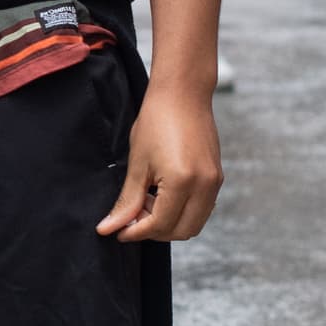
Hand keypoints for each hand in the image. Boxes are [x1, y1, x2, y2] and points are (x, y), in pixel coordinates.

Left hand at [96, 81, 221, 243]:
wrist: (183, 93)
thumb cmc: (156, 121)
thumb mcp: (137, 163)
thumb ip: (127, 201)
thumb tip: (109, 228)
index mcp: (183, 181)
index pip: (160, 225)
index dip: (136, 232)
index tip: (118, 231)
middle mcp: (205, 185)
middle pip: (181, 231)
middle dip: (154, 230)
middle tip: (132, 215)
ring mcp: (215, 182)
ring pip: (193, 224)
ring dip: (169, 223)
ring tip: (147, 201)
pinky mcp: (217, 177)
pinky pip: (202, 209)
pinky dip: (182, 212)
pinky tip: (162, 195)